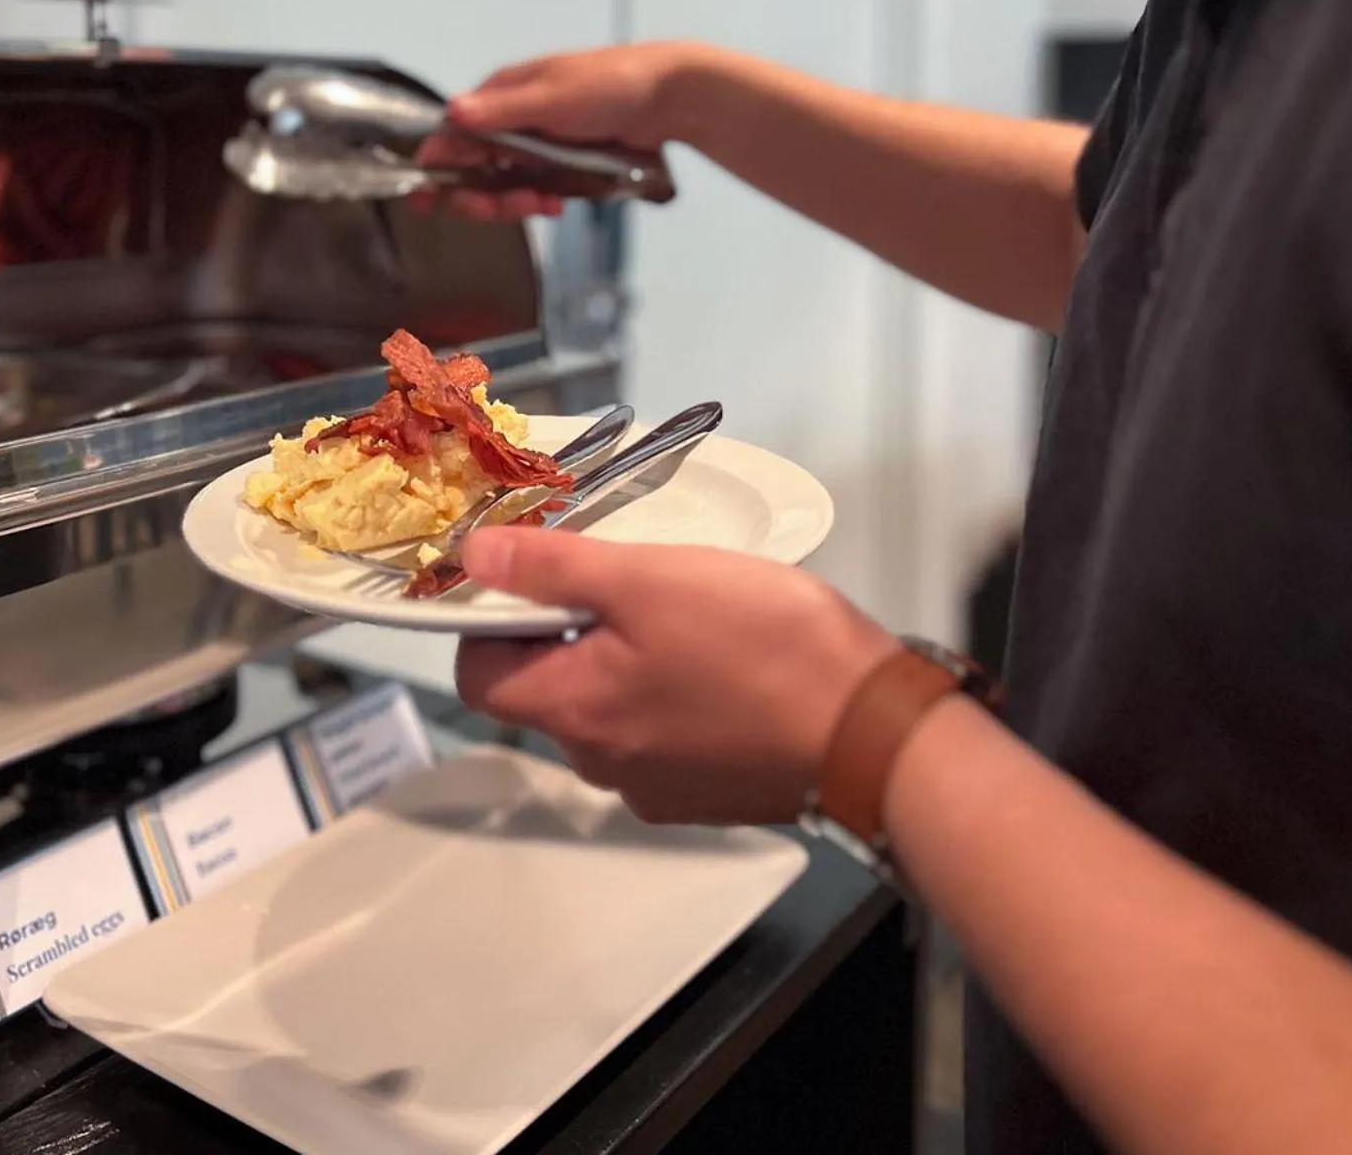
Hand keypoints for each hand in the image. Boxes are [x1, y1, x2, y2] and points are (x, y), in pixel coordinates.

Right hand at [413, 41, 704, 220]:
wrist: (667, 99)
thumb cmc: (611, 84)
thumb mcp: (553, 97)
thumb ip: (502, 111)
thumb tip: (453, 113)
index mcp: (499, 97)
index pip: (450, 138)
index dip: (437, 170)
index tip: (429, 199)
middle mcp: (509, 122)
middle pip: (471, 171)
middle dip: (483, 196)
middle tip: (509, 206)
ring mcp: (532, 145)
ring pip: (500, 186)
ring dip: (513, 203)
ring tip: (544, 203)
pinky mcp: (555, 164)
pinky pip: (531, 191)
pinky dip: (538, 202)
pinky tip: (556, 203)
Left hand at [453, 526, 897, 824]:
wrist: (875, 733)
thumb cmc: (767, 649)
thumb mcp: (650, 578)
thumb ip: (553, 567)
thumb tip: (476, 557)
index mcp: (574, 711)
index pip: (479, 675)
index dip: (491, 620)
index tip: (532, 575)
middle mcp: (602, 764)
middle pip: (545, 690)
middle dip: (569, 631)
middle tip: (629, 581)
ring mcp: (656, 787)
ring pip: (607, 711)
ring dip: (626, 662)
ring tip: (688, 617)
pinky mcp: (706, 794)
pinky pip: (661, 736)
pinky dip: (673, 696)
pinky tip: (724, 664)